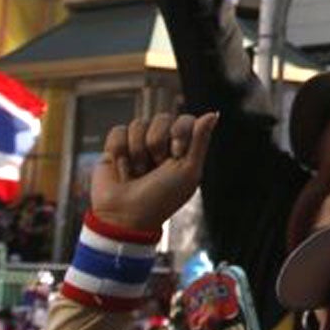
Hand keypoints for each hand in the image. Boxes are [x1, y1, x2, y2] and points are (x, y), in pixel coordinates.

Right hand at [90, 112, 219, 235]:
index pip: (185, 120)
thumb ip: (200, 140)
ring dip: (137, 152)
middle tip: (155, 167)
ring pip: (138, 124)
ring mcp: (138, 143)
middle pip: (162, 118)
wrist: (125, 216)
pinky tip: (122, 170)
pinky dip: (120, 153)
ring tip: (137, 173)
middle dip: (157, 144)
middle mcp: (161, 142)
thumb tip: (213, 113)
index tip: (177, 154)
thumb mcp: (188, 172)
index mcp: (182, 147)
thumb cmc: (162, 198)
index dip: (180, 133)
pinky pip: (118, 131)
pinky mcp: (116, 147)